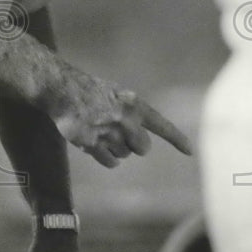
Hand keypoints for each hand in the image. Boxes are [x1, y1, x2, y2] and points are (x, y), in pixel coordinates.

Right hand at [50, 63, 192, 166]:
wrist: (62, 88)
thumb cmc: (90, 91)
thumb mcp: (117, 95)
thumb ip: (132, 114)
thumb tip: (140, 141)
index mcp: (134, 105)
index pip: (161, 126)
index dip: (177, 140)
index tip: (190, 152)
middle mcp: (126, 120)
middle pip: (143, 148)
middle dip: (133, 146)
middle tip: (119, 135)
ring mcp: (110, 132)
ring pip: (124, 155)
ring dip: (114, 149)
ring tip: (99, 132)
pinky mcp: (93, 143)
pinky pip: (110, 162)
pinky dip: (105, 158)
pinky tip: (95, 145)